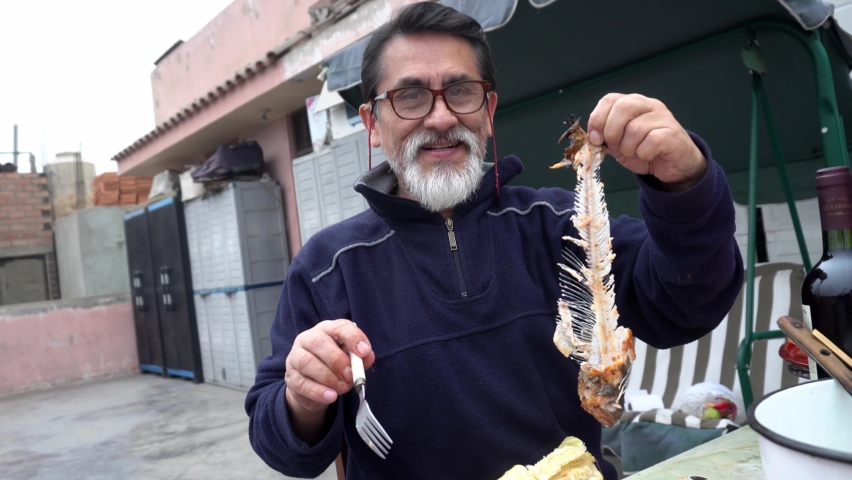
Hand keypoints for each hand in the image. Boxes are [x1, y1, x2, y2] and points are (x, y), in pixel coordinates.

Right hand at [284, 319, 373, 439]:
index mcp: (326, 330)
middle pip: (318, 342)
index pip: (339, 327)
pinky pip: (302, 383)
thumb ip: (360, 359)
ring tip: (343, 388)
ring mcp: (295, 357)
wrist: (313, 388)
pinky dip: (318, 391)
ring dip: (328, 377)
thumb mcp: (350, 361)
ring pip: (307, 362)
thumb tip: (368, 357)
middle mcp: (307, 339)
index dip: (353, 337)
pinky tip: (331, 396)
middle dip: (337, 359)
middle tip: (350, 375)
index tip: (364, 351)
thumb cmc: (334, 368)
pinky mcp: (291, 377)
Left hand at [587, 93, 706, 187]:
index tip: (595, 138)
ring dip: (628, 148)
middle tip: (614, 147)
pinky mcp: (672, 134)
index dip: (597, 119)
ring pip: (635, 128)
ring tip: (634, 153)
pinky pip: (651, 141)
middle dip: (611, 132)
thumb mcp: (620, 146)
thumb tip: (592, 138)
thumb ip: (606, 140)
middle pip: (622, 107)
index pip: (610, 99)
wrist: (674, 165)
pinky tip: (647, 155)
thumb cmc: (646, 152)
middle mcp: (649, 105)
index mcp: (633, 104)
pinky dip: (643, 153)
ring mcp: (663, 118)